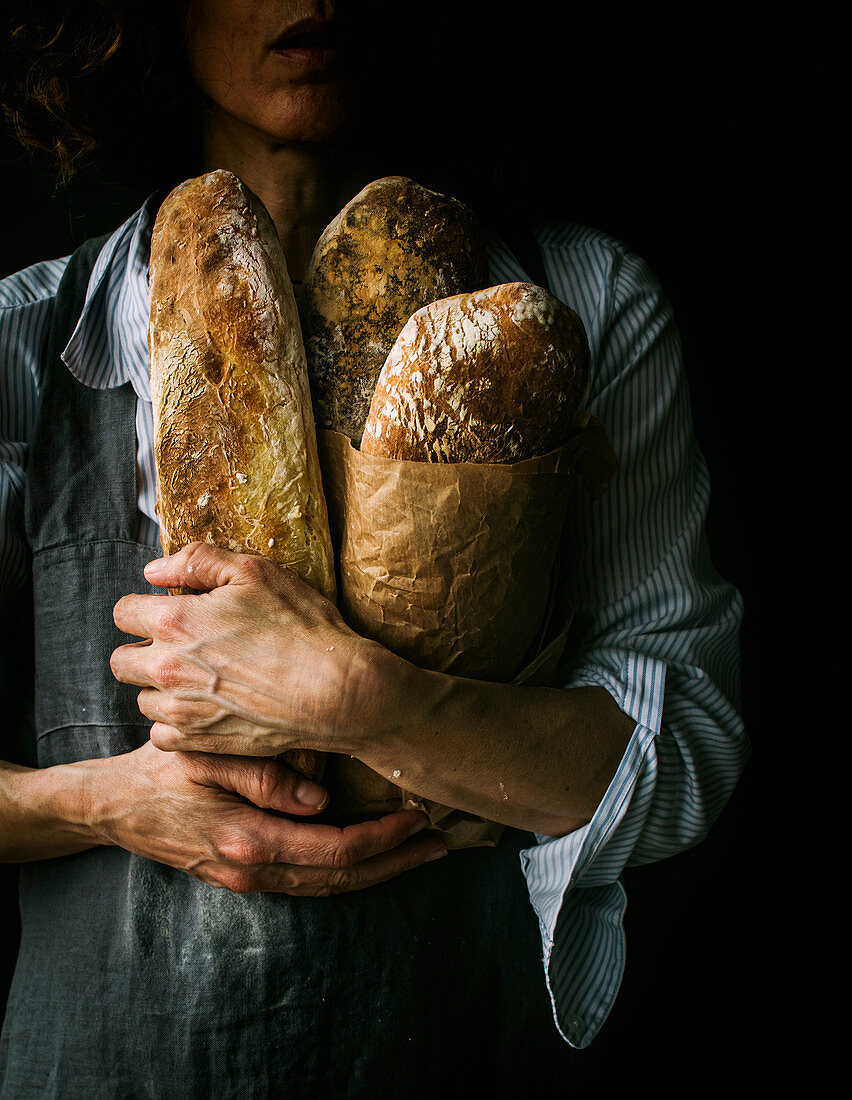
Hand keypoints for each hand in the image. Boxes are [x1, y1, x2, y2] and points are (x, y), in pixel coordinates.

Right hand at [86, 741, 445, 893]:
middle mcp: (255, 871)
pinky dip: (346, 873)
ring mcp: (248, 880)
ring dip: (377, 871)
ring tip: (418, 851)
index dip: (384, 838)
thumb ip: (261, 776)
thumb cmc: (160, 771)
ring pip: (328, 887)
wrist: (114, 807)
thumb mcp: (204, 758)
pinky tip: (368, 856)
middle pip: (342, 879)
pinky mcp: (244, 877)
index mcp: (250, 841)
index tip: (420, 819)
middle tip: (440, 844)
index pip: (337, 850)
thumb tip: (320, 801)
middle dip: (395, 861)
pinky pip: (308, 882)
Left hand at [110, 542, 387, 757]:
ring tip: (202, 679)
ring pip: (143, 699)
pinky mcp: (198, 742)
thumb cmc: (301, 627)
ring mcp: (180, 710)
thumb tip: (153, 571)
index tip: (171, 612)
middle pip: (122, 661)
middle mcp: (167, 668)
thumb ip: (197, 562)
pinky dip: (177, 724)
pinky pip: (161, 735)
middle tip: (183, 646)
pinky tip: (207, 708)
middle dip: (145, 649)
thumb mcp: (255, 572)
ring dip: (162, 688)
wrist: (336, 691)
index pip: (123, 612)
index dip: (145, 608)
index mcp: (174, 621)